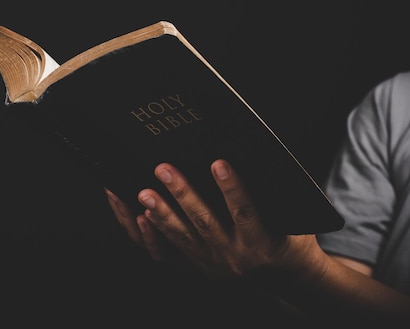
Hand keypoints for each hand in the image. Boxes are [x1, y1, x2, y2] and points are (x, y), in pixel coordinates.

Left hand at [106, 159, 323, 281]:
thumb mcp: (291, 218)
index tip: (218, 162)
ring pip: (184, 237)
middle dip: (182, 194)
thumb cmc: (292, 239)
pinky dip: (157, 234)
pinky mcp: (201, 267)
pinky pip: (174, 253)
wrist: (288, 278)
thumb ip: (269, 196)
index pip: (245, 211)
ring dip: (162, 213)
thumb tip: (254, 158)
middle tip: (163, 169)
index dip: (232, 187)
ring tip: (144, 192)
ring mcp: (215, 264)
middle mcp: (236, 257)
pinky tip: (143, 216)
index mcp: (262, 243)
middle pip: (205, 222)